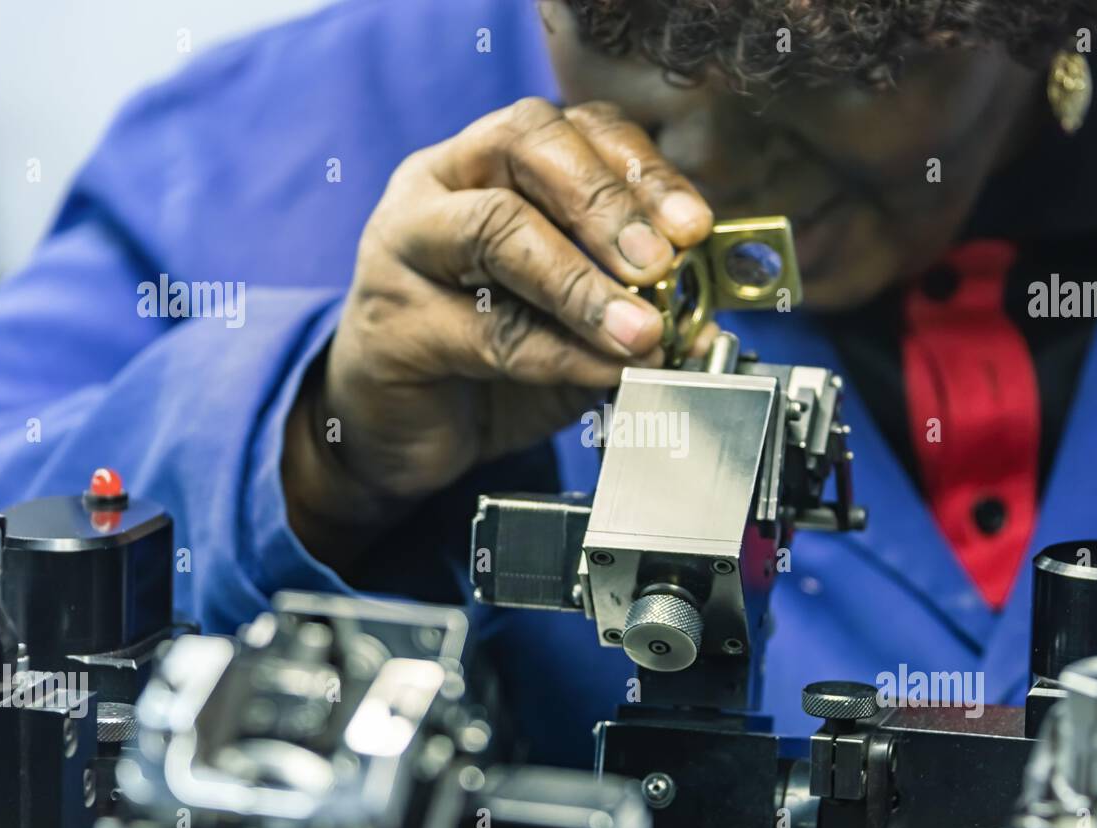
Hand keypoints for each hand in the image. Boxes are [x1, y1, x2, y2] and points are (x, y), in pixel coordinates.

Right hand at [283, 98, 714, 571]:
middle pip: (525, 143)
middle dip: (607, 203)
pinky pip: (484, 329)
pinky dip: (557, 353)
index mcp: (491, 163)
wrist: (402, 431)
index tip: (693, 228)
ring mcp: (402, 245)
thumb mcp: (571, 323)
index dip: (640, 170)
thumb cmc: (486, 360)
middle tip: (660, 266)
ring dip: (581, 281)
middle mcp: (440, 183)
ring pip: (495, 225)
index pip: (573, 127)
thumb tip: (705, 323)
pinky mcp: (391, 322)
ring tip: (640, 330)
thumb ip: (629, 308)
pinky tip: (600, 373)